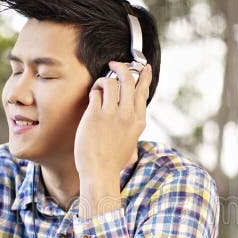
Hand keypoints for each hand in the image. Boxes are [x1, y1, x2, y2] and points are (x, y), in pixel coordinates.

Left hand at [74, 62, 151, 217]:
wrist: (100, 173)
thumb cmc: (112, 161)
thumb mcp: (131, 142)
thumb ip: (132, 125)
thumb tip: (130, 113)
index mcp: (139, 121)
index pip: (143, 92)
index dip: (144, 77)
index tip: (144, 67)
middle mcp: (128, 115)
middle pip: (129, 81)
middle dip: (122, 68)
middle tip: (114, 64)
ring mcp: (112, 114)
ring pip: (112, 82)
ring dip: (105, 80)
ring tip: (99, 86)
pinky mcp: (95, 115)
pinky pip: (96, 92)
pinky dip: (94, 90)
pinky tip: (93, 96)